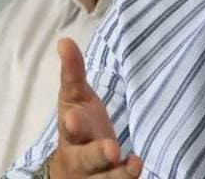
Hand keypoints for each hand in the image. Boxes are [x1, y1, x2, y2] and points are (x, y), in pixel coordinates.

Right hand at [49, 38, 143, 177]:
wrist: (74, 169)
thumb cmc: (78, 126)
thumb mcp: (75, 99)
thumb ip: (72, 72)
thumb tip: (64, 40)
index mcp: (71, 134)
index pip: (71, 129)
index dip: (74, 125)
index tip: (73, 117)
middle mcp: (80, 159)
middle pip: (86, 159)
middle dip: (96, 154)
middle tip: (111, 149)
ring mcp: (96, 176)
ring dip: (121, 174)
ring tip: (135, 165)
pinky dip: (129, 178)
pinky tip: (140, 168)